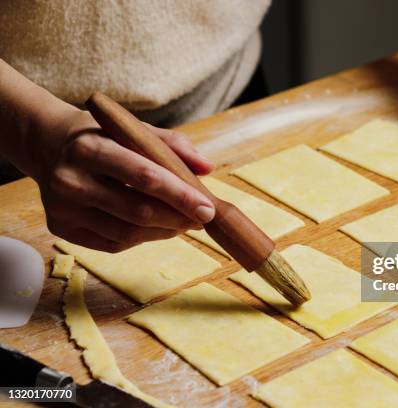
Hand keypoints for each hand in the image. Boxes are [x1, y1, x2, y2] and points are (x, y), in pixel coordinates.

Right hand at [36, 107, 214, 251]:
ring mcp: (62, 208)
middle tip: (203, 219)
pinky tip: (159, 228)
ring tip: (185, 223)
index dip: (180, 195)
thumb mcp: (133, 129)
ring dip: (164, 231)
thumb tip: (207, 168)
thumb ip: (172, 145)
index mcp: (89, 148)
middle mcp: (70, 180)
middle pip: (137, 211)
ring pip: (126, 233)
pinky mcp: (60, 227)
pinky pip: (112, 243)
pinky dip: (143, 239)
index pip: (144, 176)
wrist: (49, 145)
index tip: (208, 208)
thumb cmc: (102, 136)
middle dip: (177, 218)